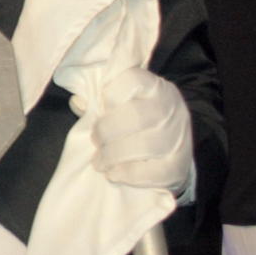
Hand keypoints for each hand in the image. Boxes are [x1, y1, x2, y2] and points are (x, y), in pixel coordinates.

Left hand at [74, 67, 192, 193]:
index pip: (133, 80)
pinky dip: (126, 174)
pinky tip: (113, 173)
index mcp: (155, 87)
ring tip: (99, 161)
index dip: (110, 94)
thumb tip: (77, 102)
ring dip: (112, 155)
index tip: (102, 106)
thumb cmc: (137, 120)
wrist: (172, 148)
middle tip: (95, 140)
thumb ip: (98, 98)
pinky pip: (150, 172)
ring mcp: (178, 138)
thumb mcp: (122, 101)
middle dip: (105, 131)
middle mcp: (171, 109)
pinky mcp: (178, 166)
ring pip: (143, 146)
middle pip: (135, 117)